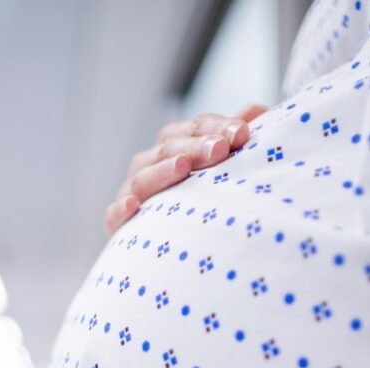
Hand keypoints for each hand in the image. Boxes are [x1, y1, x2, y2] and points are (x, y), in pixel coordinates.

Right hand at [104, 104, 268, 235]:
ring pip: (142, 177)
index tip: (242, 133)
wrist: (175, 255)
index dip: (216, 126)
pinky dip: (120, 209)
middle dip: (195, 146)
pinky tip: (133, 206)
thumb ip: (235, 140)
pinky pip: (114, 215)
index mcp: (175, 147)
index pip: (193, 128)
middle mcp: (150, 165)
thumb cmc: (204, 203)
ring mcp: (132, 193)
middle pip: (168, 147)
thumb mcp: (224, 170)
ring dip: (162, 171)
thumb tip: (255, 110)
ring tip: (182, 167)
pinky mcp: (118, 225)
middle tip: (220, 149)